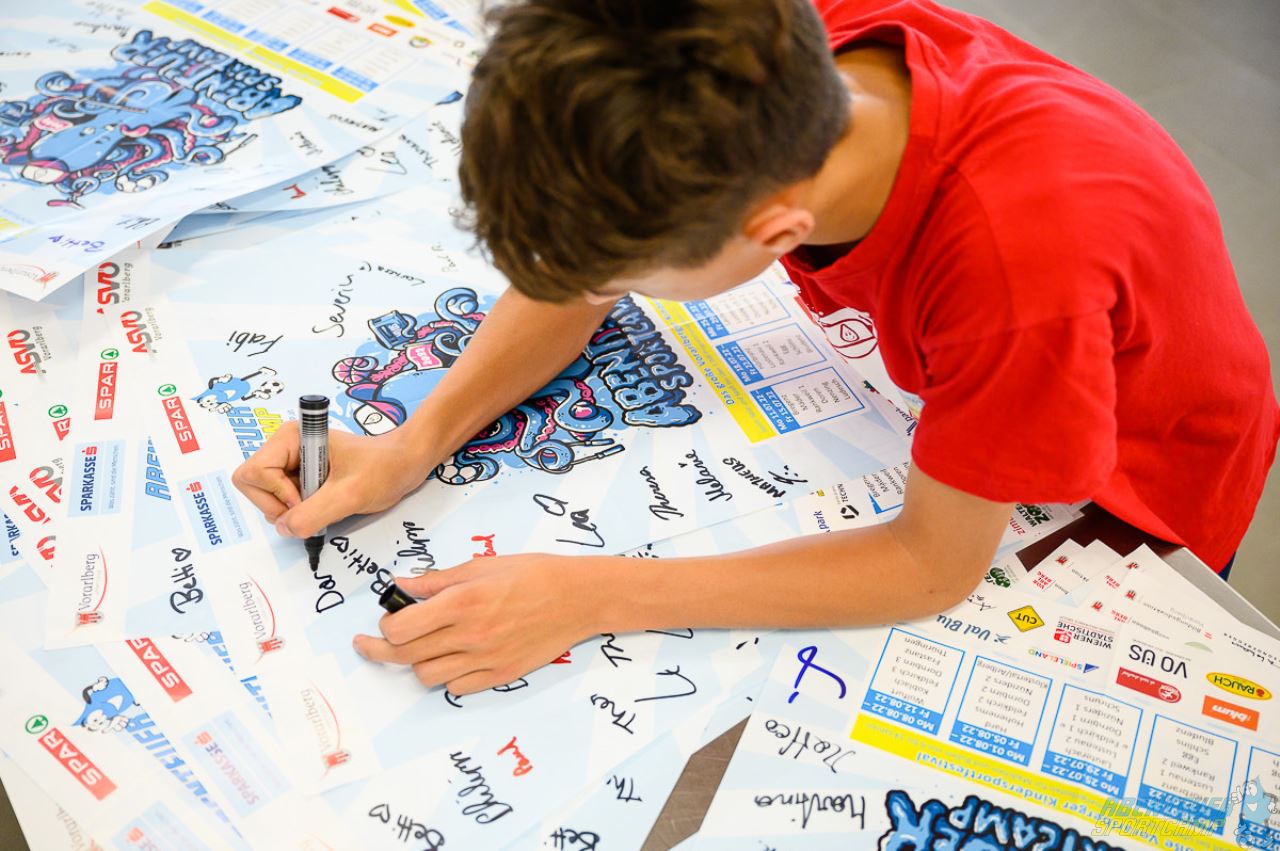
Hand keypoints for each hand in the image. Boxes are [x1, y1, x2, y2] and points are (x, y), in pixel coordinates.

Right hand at [232, 422, 436, 537]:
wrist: (406, 464)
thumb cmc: (384, 468)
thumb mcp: (350, 494)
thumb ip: (313, 513)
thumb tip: (284, 528)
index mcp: (291, 438)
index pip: (254, 473)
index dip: (277, 494)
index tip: (307, 499)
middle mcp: (285, 448)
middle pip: (252, 486)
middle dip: (278, 505)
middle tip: (312, 505)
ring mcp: (291, 463)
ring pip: (267, 498)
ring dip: (291, 510)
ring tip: (324, 502)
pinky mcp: (301, 477)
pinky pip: (284, 502)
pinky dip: (300, 511)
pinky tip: (325, 503)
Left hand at [353, 555, 602, 694]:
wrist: (577, 597)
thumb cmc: (532, 573)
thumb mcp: (481, 565)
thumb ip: (437, 579)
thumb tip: (401, 585)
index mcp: (461, 601)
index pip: (400, 628)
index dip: (385, 626)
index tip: (384, 621)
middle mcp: (469, 634)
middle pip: (406, 656)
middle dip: (380, 650)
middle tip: (369, 644)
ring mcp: (485, 658)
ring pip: (427, 676)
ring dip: (416, 663)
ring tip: (421, 648)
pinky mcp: (500, 674)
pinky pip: (457, 688)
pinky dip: (446, 677)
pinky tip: (450, 660)